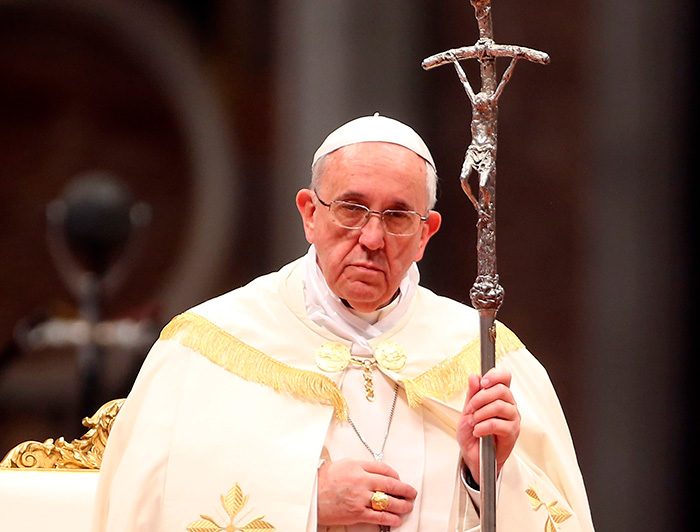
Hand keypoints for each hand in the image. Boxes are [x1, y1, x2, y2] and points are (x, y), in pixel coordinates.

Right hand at [317, 458, 416, 526]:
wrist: (310, 494)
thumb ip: (362, 466)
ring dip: (402, 505)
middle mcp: (361, 480)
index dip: (396, 475)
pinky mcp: (357, 513)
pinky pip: (379, 517)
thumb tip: (379, 472)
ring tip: (408, 506)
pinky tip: (397, 519)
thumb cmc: (324, 479)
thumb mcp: (344, 464)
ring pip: (388, 502)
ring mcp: (360, 498)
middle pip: (391, 484)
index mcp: (357, 466)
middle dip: (405, 490)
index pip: (384, 468)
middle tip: (412, 492)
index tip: (399, 479)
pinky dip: (391, 518)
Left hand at [456, 367, 519, 485]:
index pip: (505, 377)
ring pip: (499, 406)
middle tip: (471, 409)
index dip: (495, 375)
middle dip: (480, 398)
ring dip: (481, 414)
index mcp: (499, 396)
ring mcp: (512, 418)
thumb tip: (474, 377)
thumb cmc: (472, 435)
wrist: (473, 457)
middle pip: (501, 390)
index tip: (483, 382)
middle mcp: (509, 405)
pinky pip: (497, 424)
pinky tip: (478, 431)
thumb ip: (472, 394)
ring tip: (474, 422)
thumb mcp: (468, 411)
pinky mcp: (512, 432)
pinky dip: (483, 427)